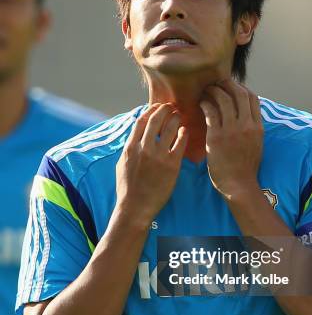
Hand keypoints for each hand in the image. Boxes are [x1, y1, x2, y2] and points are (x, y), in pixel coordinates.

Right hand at [115, 103, 187, 225]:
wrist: (136, 207)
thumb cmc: (127, 188)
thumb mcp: (122, 164)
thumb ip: (129, 147)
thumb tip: (134, 134)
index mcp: (130, 147)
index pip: (141, 121)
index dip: (150, 110)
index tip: (157, 107)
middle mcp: (144, 148)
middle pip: (156, 120)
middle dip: (164, 110)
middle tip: (171, 107)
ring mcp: (158, 156)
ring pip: (170, 128)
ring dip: (175, 118)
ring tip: (179, 115)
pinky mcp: (172, 165)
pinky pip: (180, 143)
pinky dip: (183, 134)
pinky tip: (185, 131)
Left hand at [199, 79, 262, 198]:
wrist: (239, 185)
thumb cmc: (245, 168)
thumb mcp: (256, 144)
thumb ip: (252, 128)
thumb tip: (246, 116)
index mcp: (258, 127)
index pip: (252, 98)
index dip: (241, 88)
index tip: (231, 86)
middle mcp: (246, 125)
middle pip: (239, 93)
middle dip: (227, 84)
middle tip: (217, 83)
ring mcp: (232, 130)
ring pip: (223, 99)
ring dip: (214, 91)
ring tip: (206, 91)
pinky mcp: (217, 136)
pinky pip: (211, 112)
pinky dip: (205, 104)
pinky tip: (201, 104)